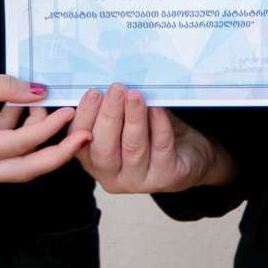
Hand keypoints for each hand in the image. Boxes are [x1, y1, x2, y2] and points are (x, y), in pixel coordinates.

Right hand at [0, 69, 86, 184]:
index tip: (71, 112)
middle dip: (57, 153)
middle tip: (85, 137)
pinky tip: (19, 109)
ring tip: (45, 107)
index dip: (49, 129)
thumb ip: (3, 87)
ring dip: (32, 138)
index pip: (19, 145)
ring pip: (12, 164)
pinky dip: (13, 134)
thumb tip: (39, 92)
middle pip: (23, 170)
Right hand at [63, 84, 237, 193]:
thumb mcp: (128, 122)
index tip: (93, 92)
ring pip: (132, 148)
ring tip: (135, 95)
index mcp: (95, 163)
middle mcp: (112, 177)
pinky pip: (160, 148)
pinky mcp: (165, 178)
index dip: (85, 117)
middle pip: (103, 148)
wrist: (188, 156)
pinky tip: (158, 109)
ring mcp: (138, 182)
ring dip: (133, 118)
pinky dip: (158, 125)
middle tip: (115, 89)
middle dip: (109, 115)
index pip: (80, 141)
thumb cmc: (152, 135)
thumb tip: (110, 85)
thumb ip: (116, 110)